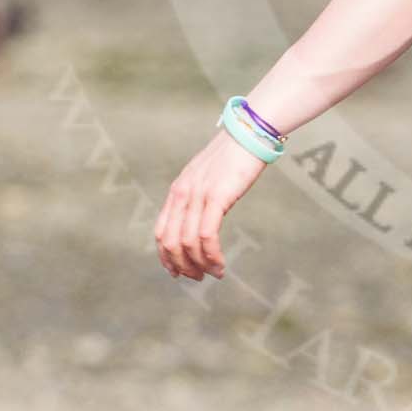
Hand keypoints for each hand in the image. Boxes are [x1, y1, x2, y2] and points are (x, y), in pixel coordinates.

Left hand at [153, 128, 268, 279]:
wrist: (250, 132)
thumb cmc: (234, 155)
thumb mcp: (208, 176)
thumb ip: (199, 195)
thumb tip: (202, 216)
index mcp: (178, 190)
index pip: (161, 232)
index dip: (166, 257)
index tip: (178, 272)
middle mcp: (183, 193)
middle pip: (170, 242)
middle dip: (182, 266)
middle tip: (198, 278)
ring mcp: (198, 195)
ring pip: (187, 243)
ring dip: (199, 265)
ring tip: (214, 274)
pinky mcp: (216, 197)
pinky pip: (206, 235)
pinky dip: (211, 256)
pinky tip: (220, 264)